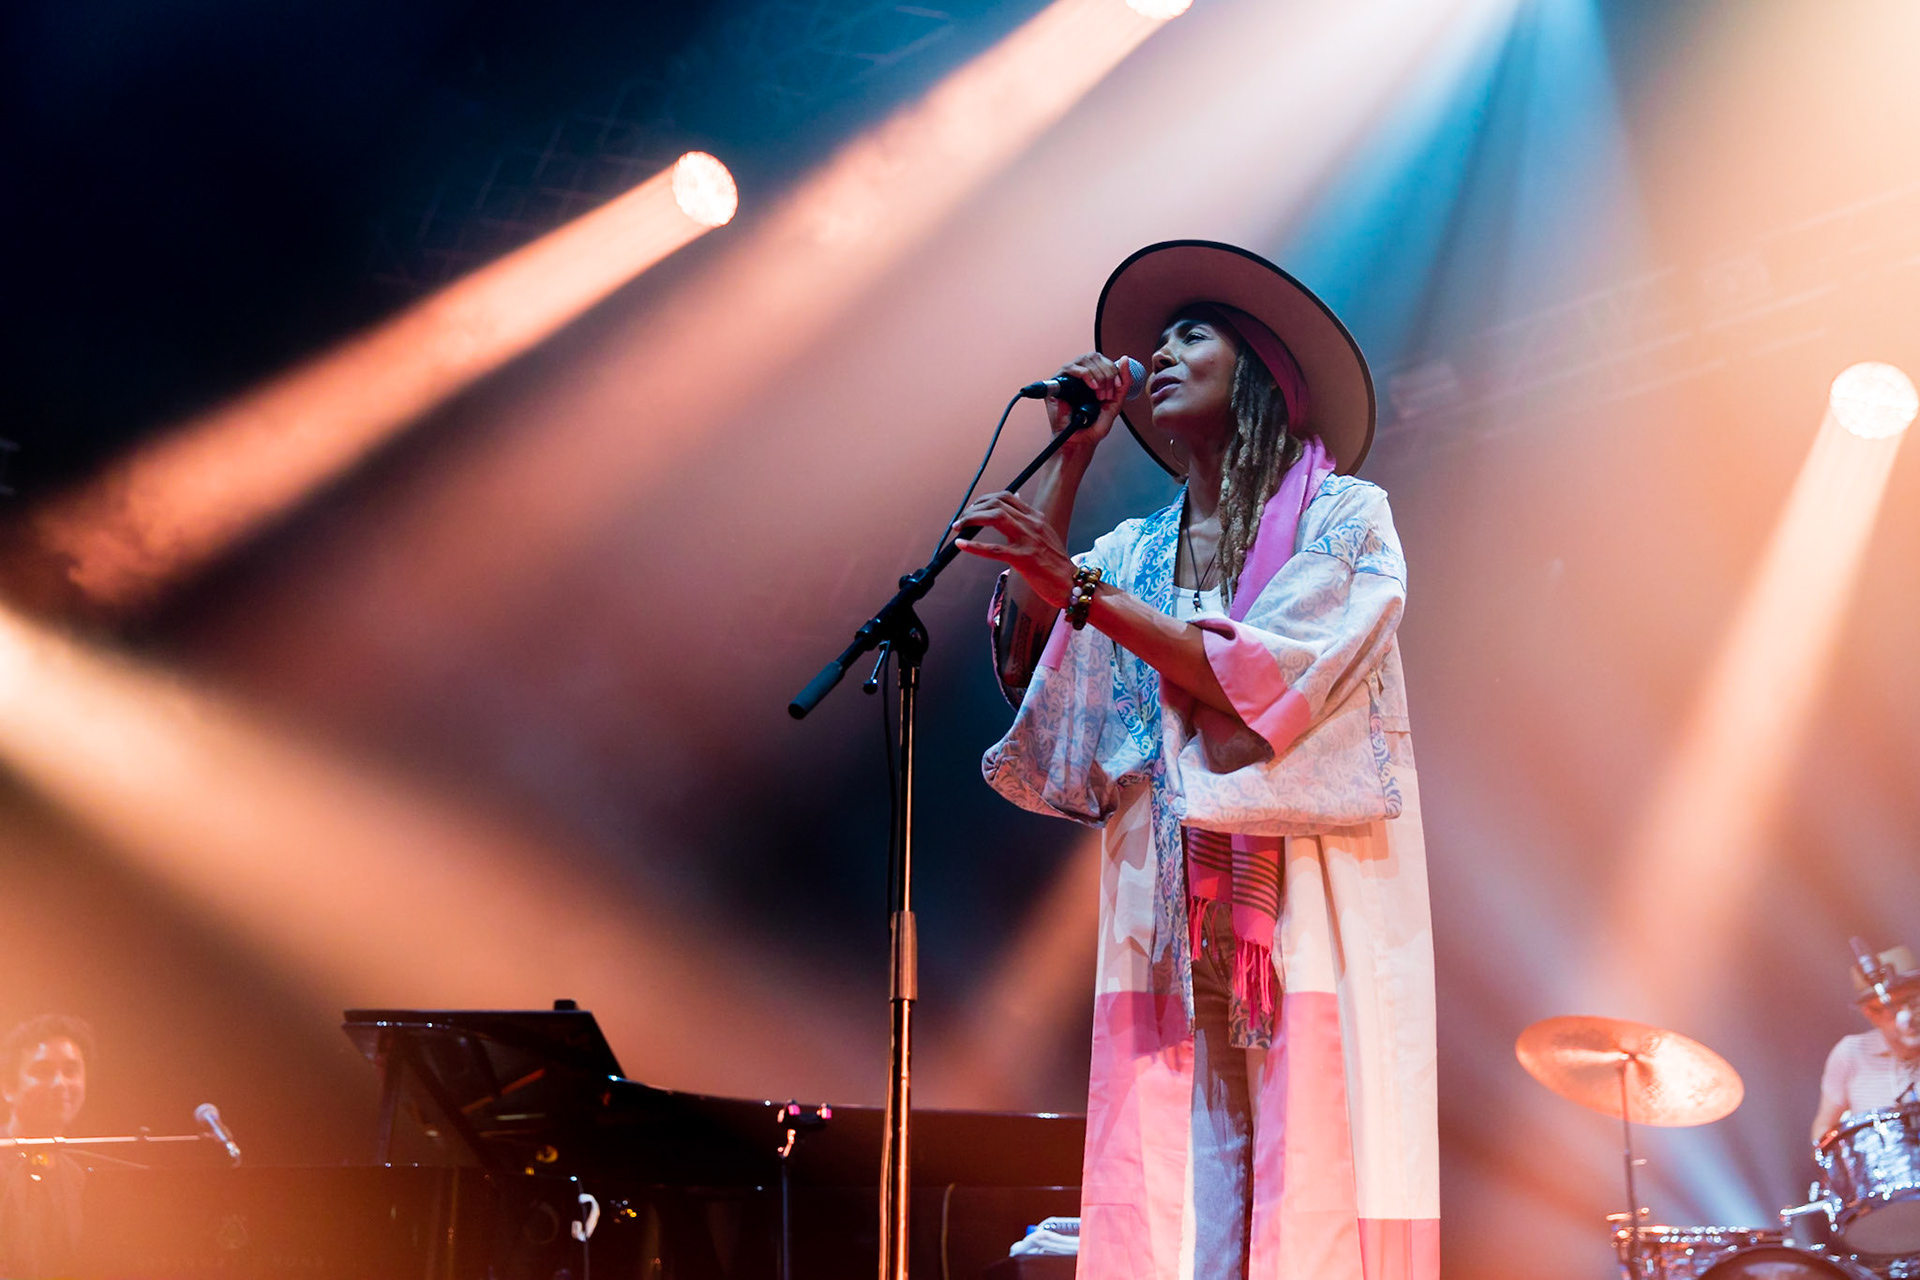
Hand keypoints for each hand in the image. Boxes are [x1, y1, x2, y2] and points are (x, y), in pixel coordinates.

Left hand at [952, 491, 1076, 607]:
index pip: (1006, 497)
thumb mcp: (1045, 534)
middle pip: (997, 503)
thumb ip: (1028, 519)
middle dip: (974, 508)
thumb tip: (1016, 499)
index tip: (972, 508)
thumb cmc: (1056, 563)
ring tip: (958, 527)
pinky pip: (994, 550)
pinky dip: (974, 546)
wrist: (1071, 583)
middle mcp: (1032, 524)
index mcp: (1036, 518)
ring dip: (972, 519)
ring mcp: (1028, 541)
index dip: (985, 499)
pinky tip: (961, 545)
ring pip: (995, 518)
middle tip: (961, 520)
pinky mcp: (1024, 560)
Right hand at [1045, 352, 1136, 452]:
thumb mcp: (1116, 401)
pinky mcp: (1056, 383)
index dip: (1113, 369)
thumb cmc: (1094, 424)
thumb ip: (1124, 381)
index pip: (1103, 359)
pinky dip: (1085, 375)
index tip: (1117, 385)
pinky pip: (1070, 367)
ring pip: (1084, 360)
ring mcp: (1067, 377)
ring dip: (1097, 375)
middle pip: (1094, 356)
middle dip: (1106, 373)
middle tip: (1106, 394)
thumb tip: (1125, 359)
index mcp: (1092, 376)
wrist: (1081, 439)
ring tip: (1099, 393)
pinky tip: (1091, 387)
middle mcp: (1079, 375)